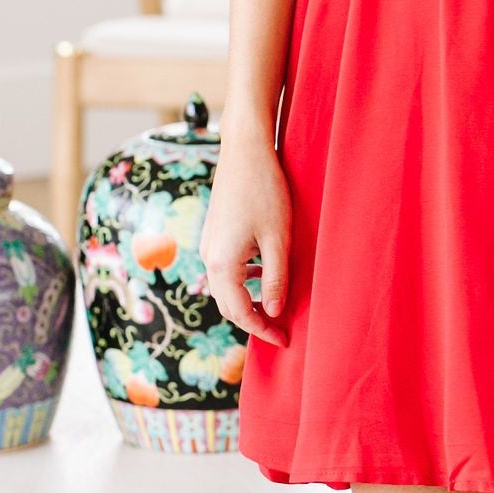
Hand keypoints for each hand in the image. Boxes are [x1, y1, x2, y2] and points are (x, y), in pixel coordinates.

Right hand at [201, 129, 292, 347]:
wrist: (245, 151)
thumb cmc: (266, 192)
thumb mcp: (279, 240)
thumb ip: (276, 280)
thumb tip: (274, 313)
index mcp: (223, 264)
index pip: (240, 313)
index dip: (263, 330)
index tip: (285, 341)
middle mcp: (209, 257)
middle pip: (227, 305)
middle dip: (253, 321)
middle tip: (280, 331)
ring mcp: (208, 245)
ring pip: (225, 287)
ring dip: (247, 301)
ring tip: (274, 307)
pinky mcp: (214, 233)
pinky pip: (225, 269)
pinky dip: (242, 281)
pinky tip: (263, 274)